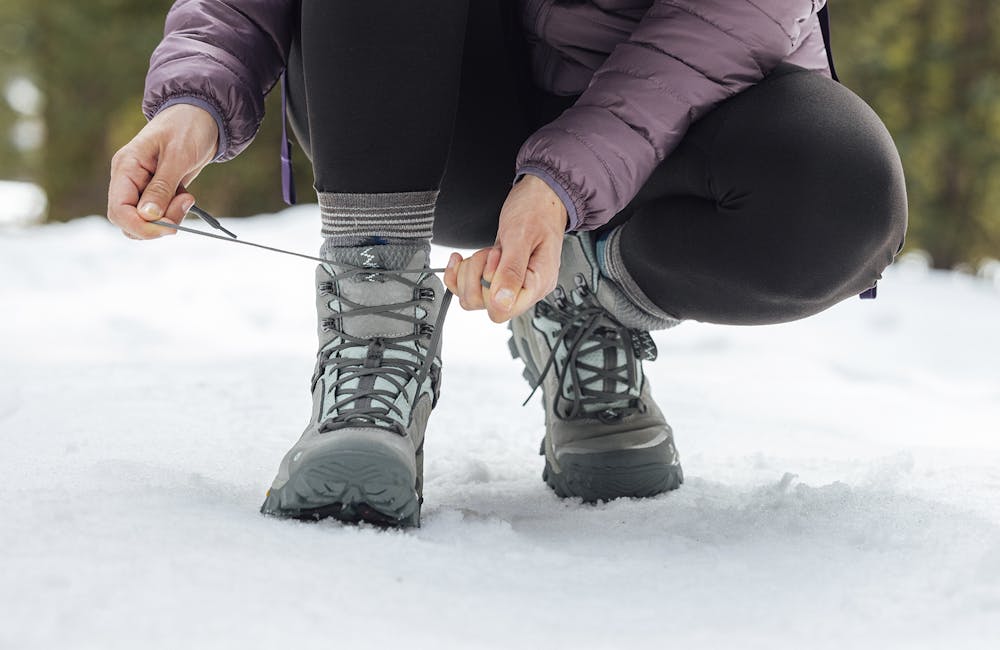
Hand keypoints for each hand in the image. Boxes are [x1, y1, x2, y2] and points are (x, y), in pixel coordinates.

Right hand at [107, 103, 218, 239]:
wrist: (202, 116)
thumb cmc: (188, 127)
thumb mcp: (177, 155)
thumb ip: (162, 186)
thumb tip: (147, 215)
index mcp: (125, 167)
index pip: (119, 211)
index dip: (142, 226)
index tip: (170, 227)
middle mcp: (128, 181)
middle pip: (129, 222)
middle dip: (158, 224)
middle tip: (186, 203)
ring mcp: (141, 188)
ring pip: (145, 222)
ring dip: (168, 219)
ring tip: (188, 197)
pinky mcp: (156, 192)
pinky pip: (159, 216)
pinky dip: (174, 214)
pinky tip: (186, 197)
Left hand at [443, 174, 567, 322]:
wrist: (541, 196)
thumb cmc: (536, 209)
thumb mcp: (520, 236)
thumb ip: (511, 272)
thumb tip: (502, 304)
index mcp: (538, 283)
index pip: (504, 310)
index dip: (489, 289)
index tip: (494, 264)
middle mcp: (526, 289)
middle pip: (486, 305)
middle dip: (478, 276)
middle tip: (492, 253)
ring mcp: (513, 284)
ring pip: (475, 297)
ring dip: (471, 272)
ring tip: (487, 252)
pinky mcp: (500, 277)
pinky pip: (472, 287)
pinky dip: (461, 273)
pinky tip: (464, 260)